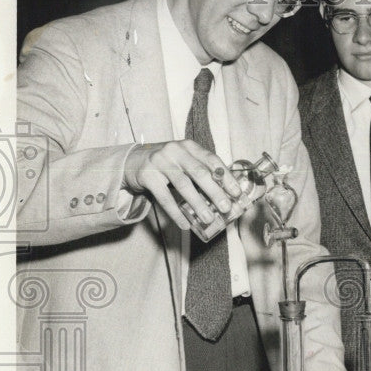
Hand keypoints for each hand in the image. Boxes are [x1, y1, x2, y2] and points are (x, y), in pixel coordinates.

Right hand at [123, 140, 242, 229]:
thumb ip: (202, 171)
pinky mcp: (147, 176)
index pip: (213, 160)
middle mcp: (176, 151)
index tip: (237, 193)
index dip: (226, 177)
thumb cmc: (168, 164)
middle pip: (200, 173)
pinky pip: (164, 197)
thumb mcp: (185, 160)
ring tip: (208, 219)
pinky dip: (176, 213)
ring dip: (197, 204)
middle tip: (226, 208)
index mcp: (190, 147)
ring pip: (183, 185)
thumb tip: (226, 194)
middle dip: (215, 192)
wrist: (133, 161)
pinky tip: (185, 224)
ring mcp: (160, 162)